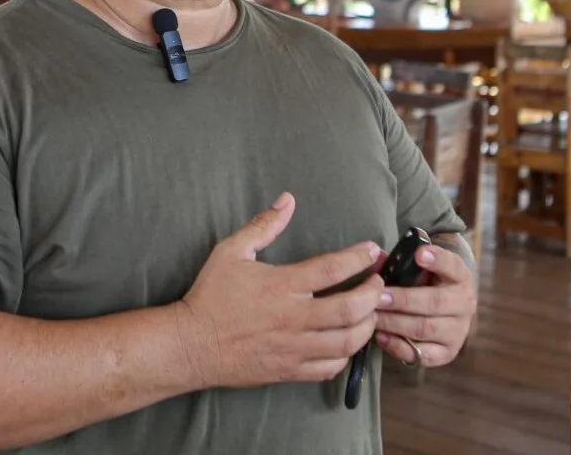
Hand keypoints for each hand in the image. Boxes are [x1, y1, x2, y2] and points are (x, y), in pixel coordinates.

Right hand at [174, 192, 384, 390]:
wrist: (191, 344)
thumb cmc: (211, 295)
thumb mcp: (231, 251)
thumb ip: (263, 226)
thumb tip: (288, 199)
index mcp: (281, 285)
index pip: (332, 269)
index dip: (359, 258)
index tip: (373, 251)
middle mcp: (292, 318)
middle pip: (350, 309)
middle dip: (373, 294)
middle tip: (378, 283)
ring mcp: (293, 348)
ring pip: (347, 342)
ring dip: (366, 325)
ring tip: (370, 312)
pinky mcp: (290, 371)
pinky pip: (330, 367)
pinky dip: (346, 355)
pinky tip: (347, 341)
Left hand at [372, 240, 476, 369]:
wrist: (446, 313)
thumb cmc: (427, 285)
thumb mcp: (421, 270)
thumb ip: (400, 262)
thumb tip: (374, 258)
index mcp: (460, 277)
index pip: (453, 266)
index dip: (437, 260)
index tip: (418, 254)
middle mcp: (464, 304)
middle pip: (434, 302)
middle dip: (403, 299)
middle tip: (379, 297)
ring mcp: (458, 331)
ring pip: (425, 328)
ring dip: (396, 323)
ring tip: (373, 316)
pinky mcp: (447, 353)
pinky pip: (422, 354)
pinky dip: (399, 346)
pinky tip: (381, 336)